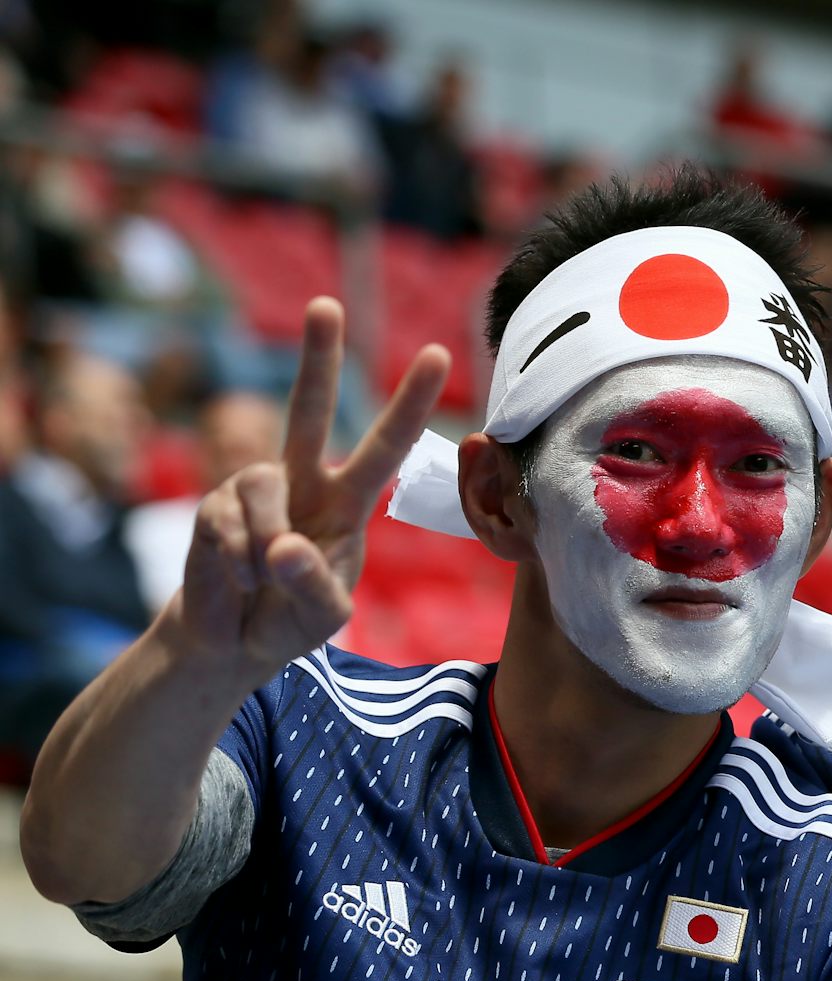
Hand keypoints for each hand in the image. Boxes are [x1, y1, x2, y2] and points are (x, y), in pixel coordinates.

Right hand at [176, 298, 449, 683]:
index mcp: (347, 504)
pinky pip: (225, 521)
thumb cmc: (289, 623)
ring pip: (260, 480)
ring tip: (261, 577)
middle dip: (317, 357)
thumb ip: (312, 586)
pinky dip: (233, 560)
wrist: (230, 643)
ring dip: (262, 539)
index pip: (386, 447)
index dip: (409, 404)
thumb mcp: (321, 618)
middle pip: (308, 410)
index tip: (437, 354)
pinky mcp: (213, 505)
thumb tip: (282, 545)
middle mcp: (304, 484)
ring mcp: (254, 490)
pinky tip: (234, 577)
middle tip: (326, 304)